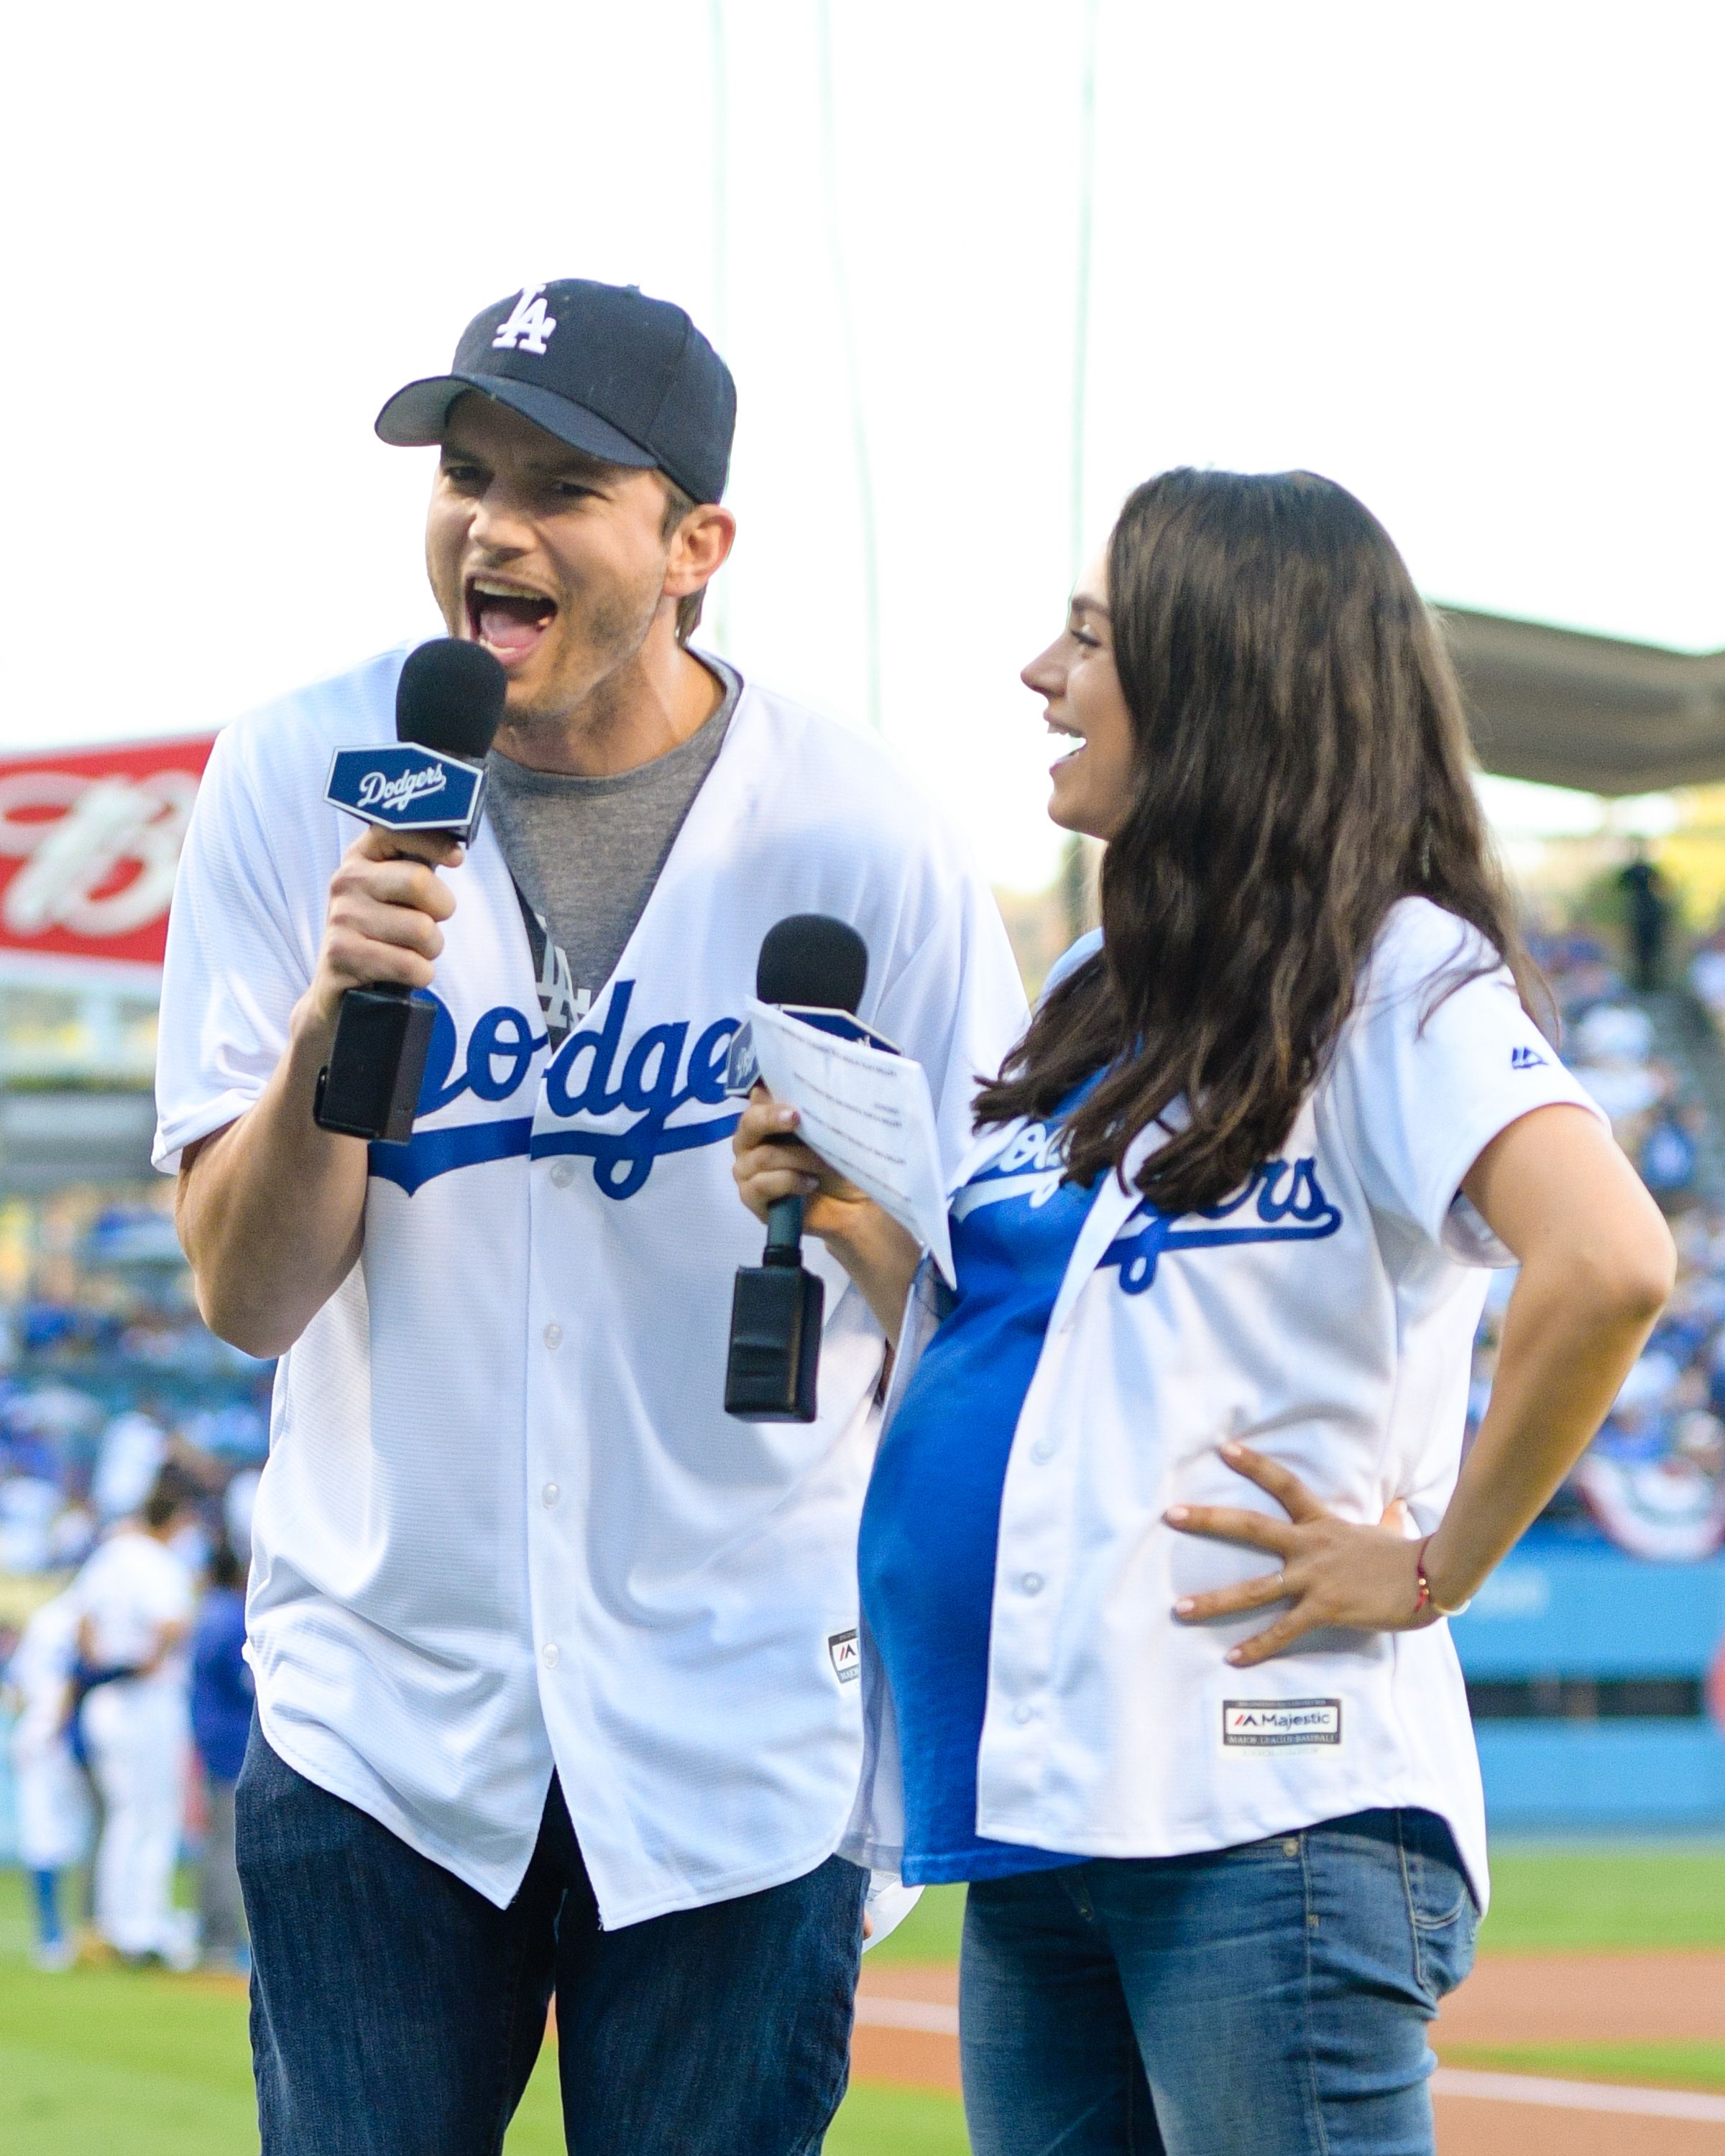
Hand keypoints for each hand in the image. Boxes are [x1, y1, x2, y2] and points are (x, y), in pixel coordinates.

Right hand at [301, 826, 463, 1035]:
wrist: (339, 991)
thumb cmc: (381, 935)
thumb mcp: (394, 894)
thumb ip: (419, 866)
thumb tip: (456, 848)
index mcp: (361, 856)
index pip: (399, 830)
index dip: (434, 842)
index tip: (457, 859)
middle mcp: (345, 880)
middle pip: (420, 882)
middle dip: (441, 911)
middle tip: (428, 926)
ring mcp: (340, 917)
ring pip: (422, 930)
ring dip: (430, 950)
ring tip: (410, 953)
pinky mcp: (342, 955)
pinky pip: (409, 964)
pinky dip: (420, 974)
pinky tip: (404, 974)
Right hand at [730, 1088, 880, 1246]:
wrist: (853, 1205)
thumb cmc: (839, 1164)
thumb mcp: (829, 1133)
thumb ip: (809, 1111)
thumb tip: (794, 1088)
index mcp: (767, 1122)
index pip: (757, 1100)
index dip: (770, 1097)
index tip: (792, 1099)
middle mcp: (751, 1144)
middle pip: (748, 1124)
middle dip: (771, 1118)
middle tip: (796, 1118)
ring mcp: (748, 1173)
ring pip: (762, 1157)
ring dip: (797, 1159)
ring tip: (822, 1164)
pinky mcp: (752, 1200)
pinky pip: (762, 1185)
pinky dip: (790, 1181)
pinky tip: (810, 1184)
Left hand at [1164, 1442, 1436, 1667]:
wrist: (1430, 1578)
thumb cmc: (1409, 1555)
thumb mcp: (1389, 1529)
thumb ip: (1384, 1518)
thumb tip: (1398, 1507)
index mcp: (1322, 1523)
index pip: (1283, 1485)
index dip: (1254, 1464)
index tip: (1224, 1449)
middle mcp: (1310, 1546)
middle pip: (1250, 1527)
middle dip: (1208, 1520)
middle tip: (1171, 1514)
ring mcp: (1314, 1579)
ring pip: (1254, 1590)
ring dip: (1214, 1600)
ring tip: (1179, 1609)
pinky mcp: (1324, 1609)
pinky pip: (1283, 1632)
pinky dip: (1257, 1647)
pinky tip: (1231, 1658)